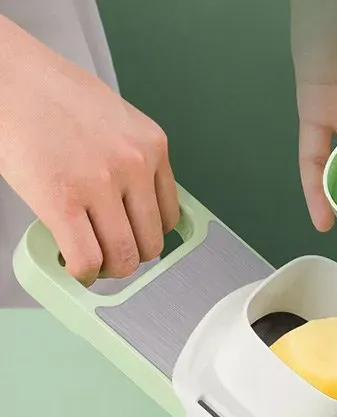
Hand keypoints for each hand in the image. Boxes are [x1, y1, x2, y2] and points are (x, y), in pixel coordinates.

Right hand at [0, 16, 178, 285]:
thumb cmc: (50, 94)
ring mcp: (100, 184)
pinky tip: (70, 262)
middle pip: (150, 243)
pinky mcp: (63, 201)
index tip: (130, 239)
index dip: (146, 235)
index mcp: (152, 145)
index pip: (169, 216)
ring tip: (89, 258)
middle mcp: (134, 164)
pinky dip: (81, 271)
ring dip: (106, 268)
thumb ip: (132, 160)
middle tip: (107, 254)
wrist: (5, 74)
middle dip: (127, 256)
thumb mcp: (114, 120)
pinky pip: (87, 260)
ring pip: (123, 257)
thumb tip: (136, 207)